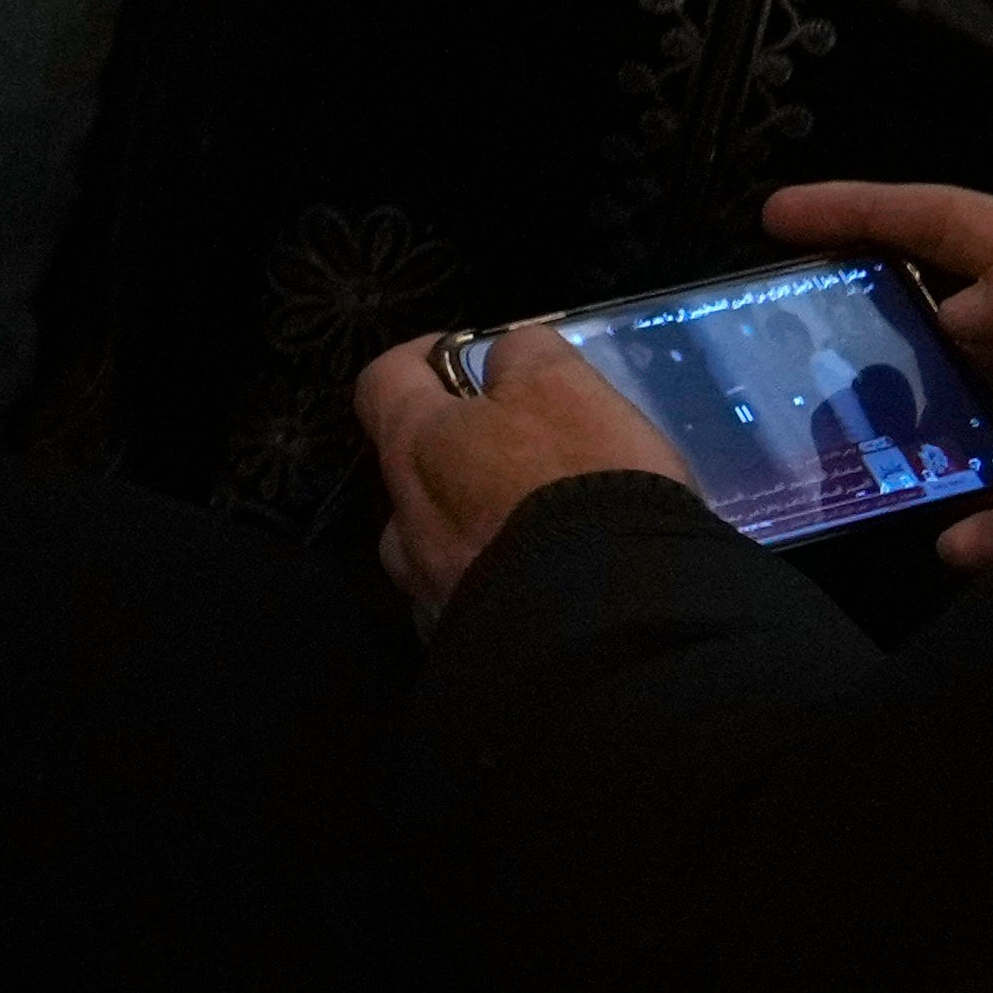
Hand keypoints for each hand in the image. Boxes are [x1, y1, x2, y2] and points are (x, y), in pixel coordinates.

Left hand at [357, 319, 683, 622]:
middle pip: (409, 468)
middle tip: (516, 445)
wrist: (610, 616)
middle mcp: (405, 520)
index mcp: (414, 446)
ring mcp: (430, 586)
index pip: (382, 381)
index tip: (465, 356)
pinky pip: (473, 589)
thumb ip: (521, 358)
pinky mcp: (470, 636)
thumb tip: (502, 361)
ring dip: (469, 519)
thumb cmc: (579, 479)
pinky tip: (547, 573)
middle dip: (453, 449)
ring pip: (434, 538)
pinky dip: (499, 572)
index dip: (421, 357)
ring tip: (532, 518)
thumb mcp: (562, 385)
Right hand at [758, 181, 992, 568]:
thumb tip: (961, 314)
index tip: (778, 215)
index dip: (868, 213)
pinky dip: (982, 534)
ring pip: (957, 431)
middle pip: (936, 330)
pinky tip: (960, 537)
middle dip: (866, 333)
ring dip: (906, 440)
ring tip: (854, 450)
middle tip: (789, 346)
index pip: (952, 229)